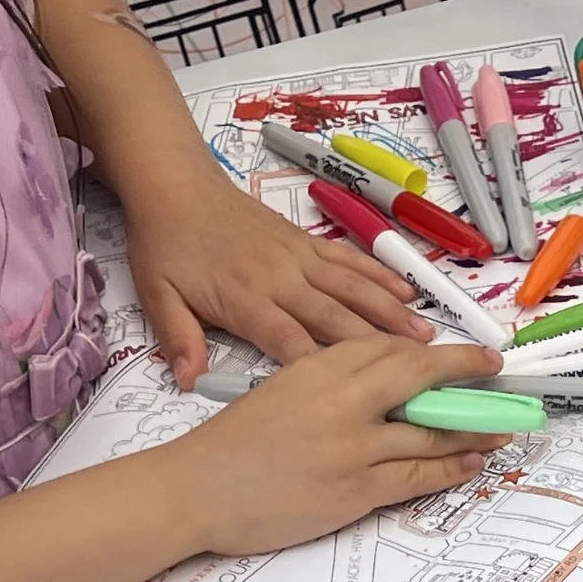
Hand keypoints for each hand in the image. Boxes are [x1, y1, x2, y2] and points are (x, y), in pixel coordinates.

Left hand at [125, 171, 427, 385]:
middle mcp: (281, 278)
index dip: (324, 369)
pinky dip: (380, 275)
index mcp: (246, 299)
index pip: (291, 341)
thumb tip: (187, 380)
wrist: (175, 186)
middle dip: (378, 346)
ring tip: (426, 336)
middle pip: (337, 317)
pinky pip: (350, 259)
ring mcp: (298, 257)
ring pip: (354, 287)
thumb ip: (177, 338)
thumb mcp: (156, 295)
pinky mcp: (306, 241)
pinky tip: (407, 291)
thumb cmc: (166, 244)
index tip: (357, 395)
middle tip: (418, 369)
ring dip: (391, 312)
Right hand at [160, 339, 509, 556]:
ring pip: (428, 430)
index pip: (387, 349)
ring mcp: (350, 446)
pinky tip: (472, 460)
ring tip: (502, 426)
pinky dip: (450, 466)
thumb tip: (375, 386)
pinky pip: (416, 474)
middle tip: (497, 372)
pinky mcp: (353, 489)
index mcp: (316, 368)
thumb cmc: (229, 446)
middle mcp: (339, 399)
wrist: (193, 489)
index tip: (458, 353)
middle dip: (464, 371)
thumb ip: (326, 382)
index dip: (430, 351)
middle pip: (418, 376)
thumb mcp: (278, 391)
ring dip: (471, 427)